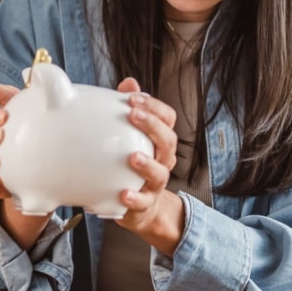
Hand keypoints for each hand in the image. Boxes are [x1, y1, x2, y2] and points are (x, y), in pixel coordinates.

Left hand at [114, 77, 185, 249]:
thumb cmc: (133, 167)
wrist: (140, 207)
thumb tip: (128, 82)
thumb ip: (130, 111)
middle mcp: (163, 161)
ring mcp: (155, 184)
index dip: (154, 106)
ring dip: (148, 163)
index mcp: (160, 142)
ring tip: (133, 157)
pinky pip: (142, 202)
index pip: (168, 119)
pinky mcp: (143, 204)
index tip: (133, 98)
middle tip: (133, 115)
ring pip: (160, 173)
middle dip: (152, 126)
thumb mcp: (131, 137)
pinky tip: (123, 193)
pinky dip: (135, 198)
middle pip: (168, 141)